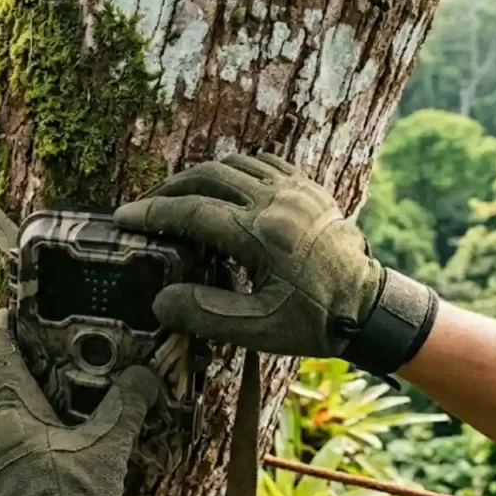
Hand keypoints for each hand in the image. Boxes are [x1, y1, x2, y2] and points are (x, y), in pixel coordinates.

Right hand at [114, 152, 437, 374]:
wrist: (371, 309)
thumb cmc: (314, 323)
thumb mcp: (257, 331)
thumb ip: (205, 314)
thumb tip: (160, 300)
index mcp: (263, 236)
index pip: (193, 213)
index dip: (153, 214)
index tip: (124, 218)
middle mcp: (278, 203)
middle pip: (208, 177)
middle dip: (169, 189)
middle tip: (145, 205)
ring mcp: (296, 190)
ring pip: (234, 164)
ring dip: (199, 176)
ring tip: (177, 196)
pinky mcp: (309, 188)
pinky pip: (263, 163)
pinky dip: (235, 170)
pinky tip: (221, 187)